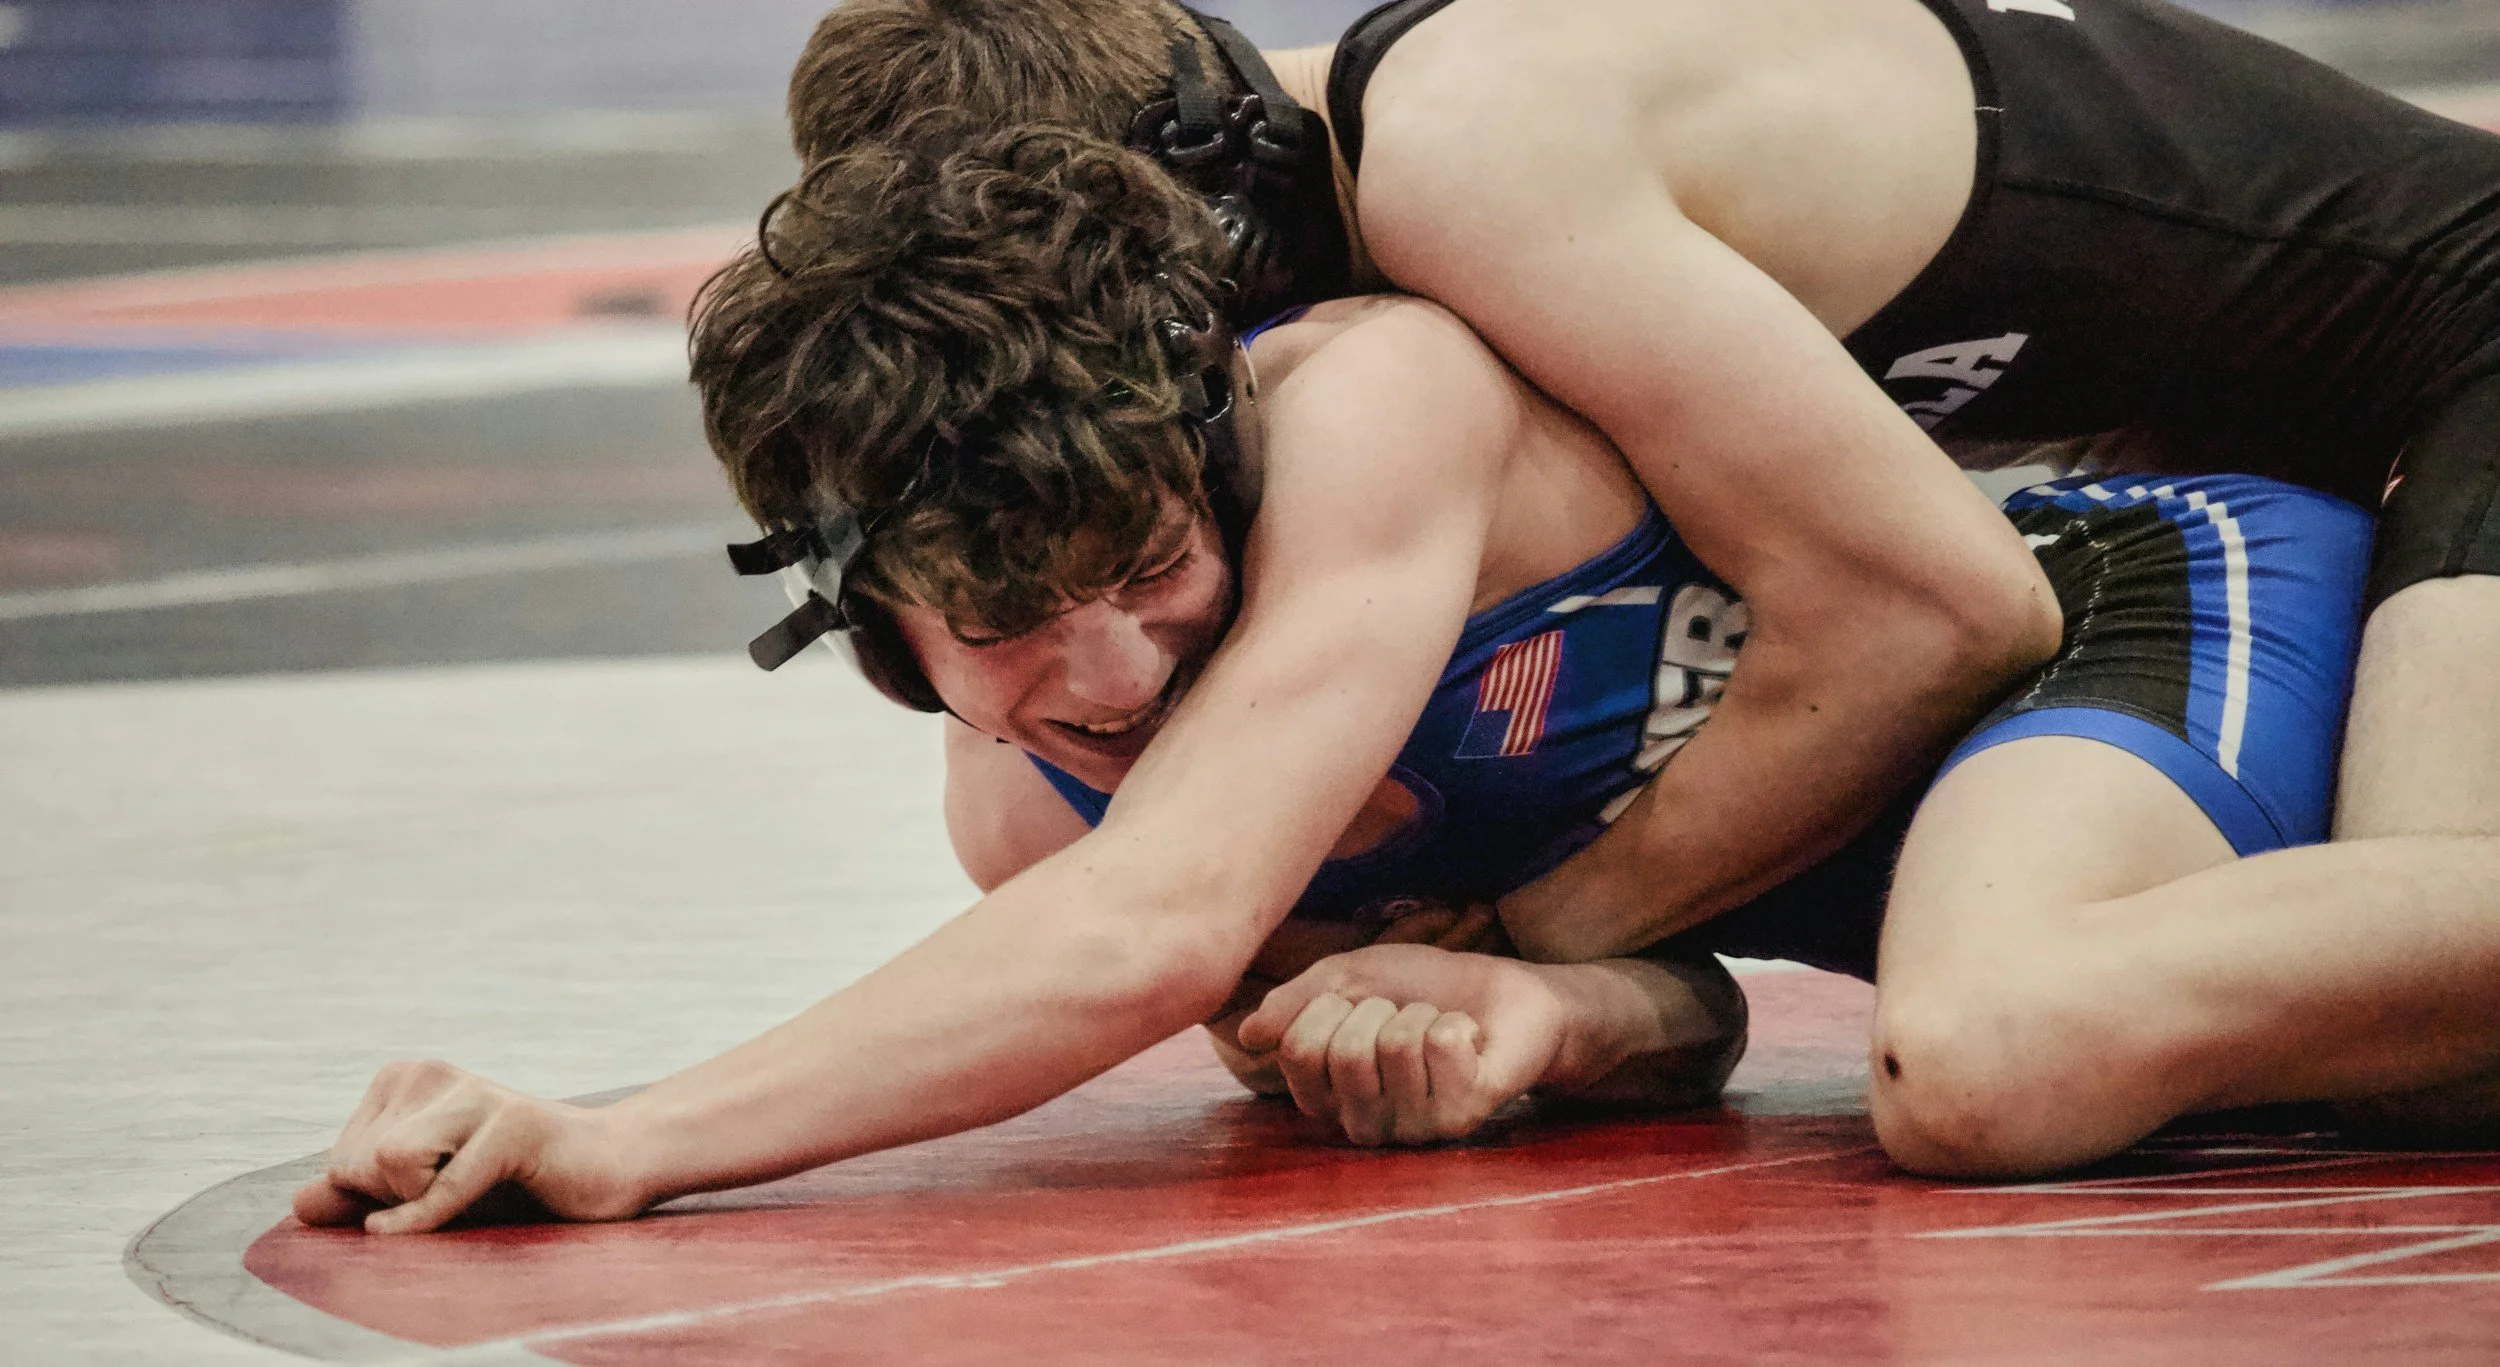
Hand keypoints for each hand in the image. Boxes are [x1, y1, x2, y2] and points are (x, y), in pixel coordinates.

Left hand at [292, 1059, 646, 1234]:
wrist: (608, 1166)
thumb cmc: (514, 1182)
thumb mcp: (424, 1193)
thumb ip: (361, 1197)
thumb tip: (299, 1204)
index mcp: (404, 1081)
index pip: (339, 1163)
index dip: (380, 1196)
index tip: (442, 1183)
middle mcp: (430, 1073)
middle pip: (355, 1164)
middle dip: (398, 1198)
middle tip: (464, 1186)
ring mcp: (474, 1093)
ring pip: (386, 1164)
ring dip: (426, 1201)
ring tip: (483, 1182)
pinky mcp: (512, 1124)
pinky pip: (441, 1184)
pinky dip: (432, 1216)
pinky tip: (456, 1216)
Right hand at [1209, 902, 1506, 1100]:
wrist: (1509, 996)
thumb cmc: (1427, 988)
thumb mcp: (1350, 977)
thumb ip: (1296, 1002)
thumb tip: (1248, 1035)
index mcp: (1329, 1094)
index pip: (1297, 1050)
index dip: (1328, 1007)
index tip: (1358, 1003)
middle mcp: (1364, 1122)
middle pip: (1343, 1053)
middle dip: (1379, 1008)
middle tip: (1406, 1015)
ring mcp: (1412, 1127)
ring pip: (1394, 1046)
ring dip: (1422, 1014)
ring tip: (1439, 1028)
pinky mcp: (1459, 1117)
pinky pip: (1440, 1045)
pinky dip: (1456, 1022)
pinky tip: (1470, 1043)